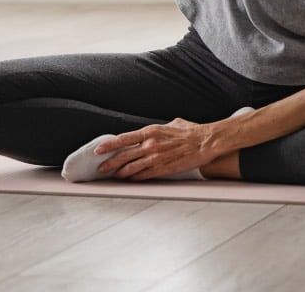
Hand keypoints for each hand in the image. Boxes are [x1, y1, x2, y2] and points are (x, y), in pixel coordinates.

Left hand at [94, 118, 216, 180]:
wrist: (206, 142)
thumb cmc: (191, 132)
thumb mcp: (172, 124)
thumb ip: (159, 129)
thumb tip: (153, 132)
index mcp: (151, 131)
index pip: (123, 139)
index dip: (108, 146)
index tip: (98, 150)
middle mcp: (150, 144)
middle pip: (123, 156)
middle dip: (110, 163)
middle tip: (101, 168)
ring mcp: (156, 157)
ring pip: (131, 168)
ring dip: (120, 173)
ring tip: (114, 176)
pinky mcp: (163, 168)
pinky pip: (144, 175)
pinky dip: (135, 178)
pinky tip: (130, 180)